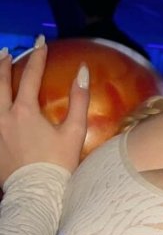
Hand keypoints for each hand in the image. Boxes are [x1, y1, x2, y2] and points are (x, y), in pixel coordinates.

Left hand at [0, 38, 89, 185]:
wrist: (37, 192)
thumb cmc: (58, 163)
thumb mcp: (73, 132)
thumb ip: (79, 100)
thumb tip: (83, 72)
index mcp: (25, 111)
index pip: (30, 76)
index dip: (37, 57)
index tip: (41, 42)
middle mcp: (3, 117)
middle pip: (0, 83)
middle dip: (4, 64)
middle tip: (8, 51)